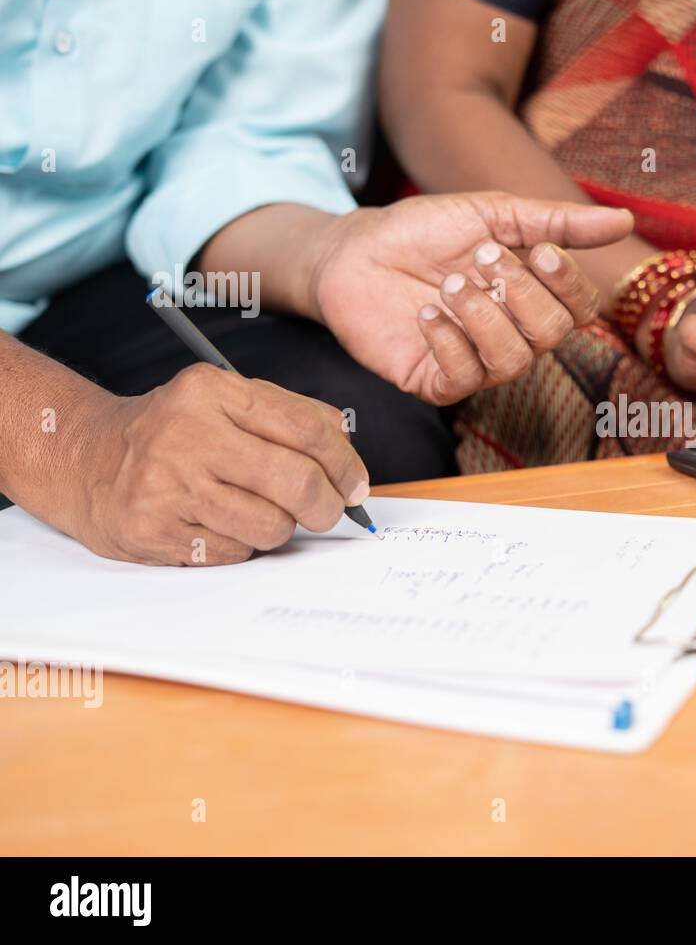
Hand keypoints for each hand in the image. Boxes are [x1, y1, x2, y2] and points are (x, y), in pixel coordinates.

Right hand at [69, 364, 369, 565]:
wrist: (88, 459)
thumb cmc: (176, 431)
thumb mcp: (226, 400)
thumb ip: (291, 415)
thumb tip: (348, 451)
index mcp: (212, 392)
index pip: (307, 430)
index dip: (346, 465)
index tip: (357, 486)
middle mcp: (187, 435)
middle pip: (297, 482)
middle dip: (326, 506)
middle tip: (327, 511)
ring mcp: (167, 486)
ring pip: (270, 526)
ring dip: (280, 528)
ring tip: (258, 512)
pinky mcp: (153, 531)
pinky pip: (234, 553)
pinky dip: (241, 545)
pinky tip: (219, 525)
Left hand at [309, 192, 632, 405]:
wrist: (352, 251)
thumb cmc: (423, 232)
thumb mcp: (492, 214)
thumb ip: (556, 222)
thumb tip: (625, 220)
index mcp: (533, 297)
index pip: (580, 308)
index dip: (568, 284)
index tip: (541, 250)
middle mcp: (512, 335)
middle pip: (551, 336)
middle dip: (521, 293)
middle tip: (480, 257)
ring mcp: (476, 363)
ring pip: (513, 363)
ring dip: (483, 318)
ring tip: (449, 285)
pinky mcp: (436, 382)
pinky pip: (463, 380)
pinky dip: (449, 342)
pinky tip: (427, 313)